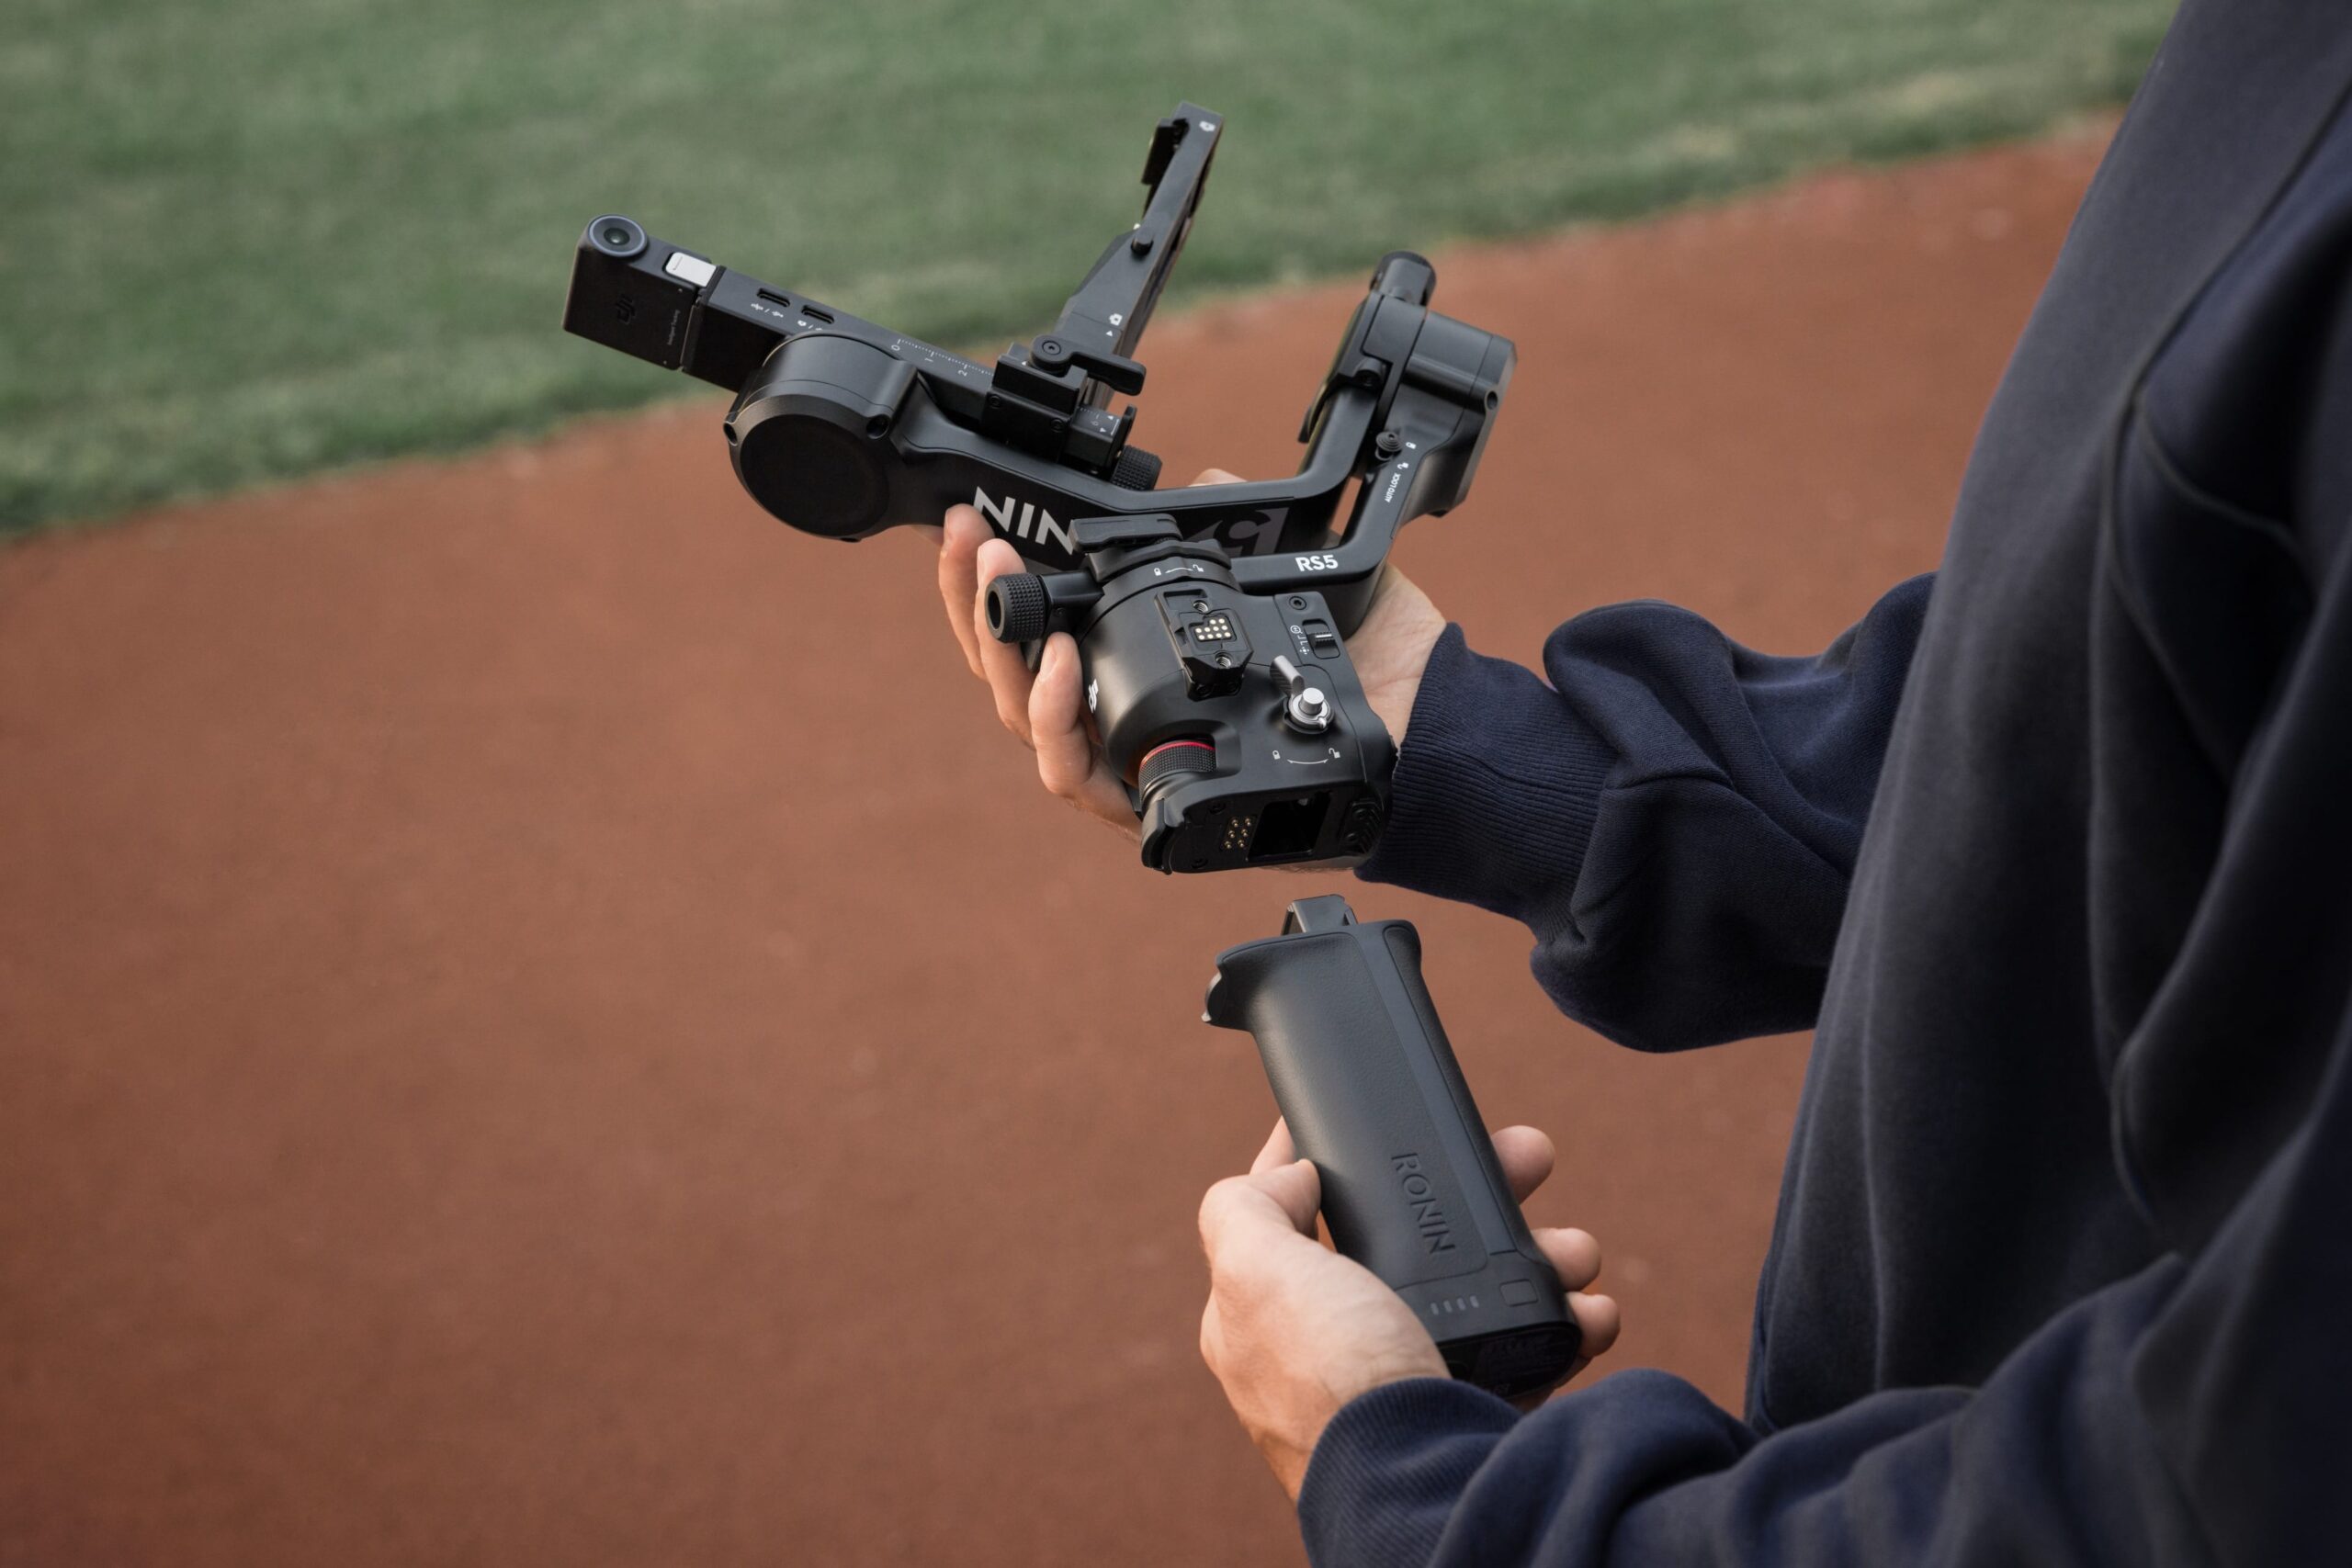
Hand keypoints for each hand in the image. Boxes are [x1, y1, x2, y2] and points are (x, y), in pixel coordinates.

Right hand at [936, 470, 1447, 838]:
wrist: (1426, 731)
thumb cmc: (1365, 669)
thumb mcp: (1296, 576)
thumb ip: (1242, 530)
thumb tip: (1203, 479)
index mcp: (1141, 672)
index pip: (1041, 625)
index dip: (994, 582)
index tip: (971, 524)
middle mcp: (1123, 726)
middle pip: (1008, 673)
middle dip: (975, 602)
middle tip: (968, 541)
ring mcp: (1131, 773)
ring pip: (1024, 722)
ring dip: (1000, 651)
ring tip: (1006, 587)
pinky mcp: (1150, 813)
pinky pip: (1074, 774)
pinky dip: (1053, 716)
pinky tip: (1059, 663)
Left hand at [1197, 1119, 1619, 1499]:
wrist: (1425, 1484)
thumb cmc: (1334, 1382)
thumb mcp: (1255, 1273)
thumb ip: (1245, 1207)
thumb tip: (1290, 1176)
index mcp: (1272, 1316)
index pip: (1295, 1214)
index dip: (1336, 1159)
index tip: (1386, 1122)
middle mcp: (1338, 1347)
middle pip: (1407, 1241)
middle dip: (1476, 1197)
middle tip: (1529, 1160)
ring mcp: (1407, 1379)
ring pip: (1479, 1288)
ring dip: (1538, 1257)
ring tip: (1575, 1253)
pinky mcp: (1471, 1410)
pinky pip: (1528, 1350)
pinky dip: (1563, 1324)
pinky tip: (1586, 1314)